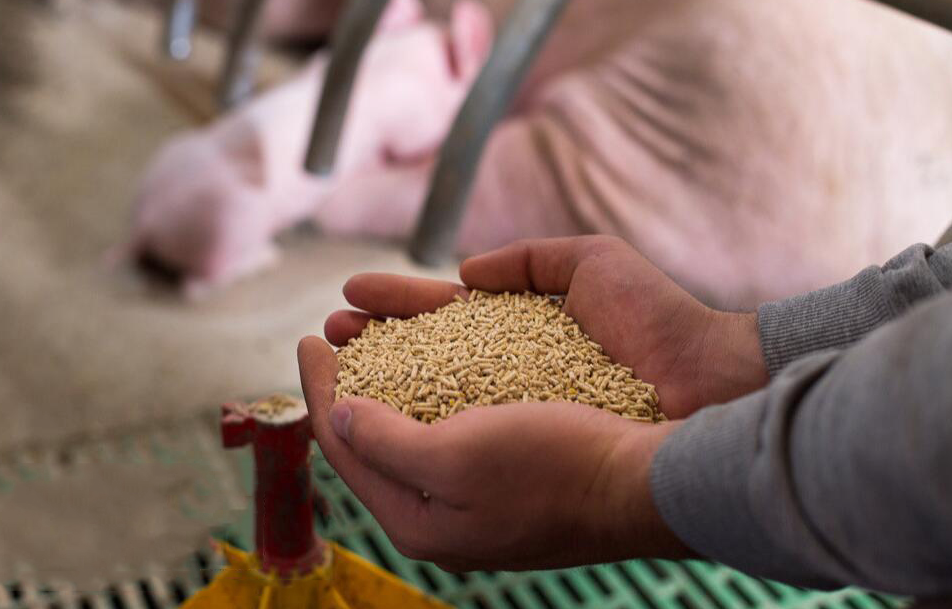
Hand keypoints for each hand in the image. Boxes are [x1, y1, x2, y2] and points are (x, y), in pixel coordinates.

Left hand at [298, 336, 692, 570]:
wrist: (649, 481)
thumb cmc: (555, 467)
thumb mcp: (456, 458)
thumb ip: (385, 443)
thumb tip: (338, 419)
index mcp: (419, 520)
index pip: (347, 449)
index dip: (321, 389)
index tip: (308, 339)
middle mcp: (444, 513)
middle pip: (376, 439)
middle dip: (352, 379)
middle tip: (336, 329)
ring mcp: (479, 495)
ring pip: (418, 427)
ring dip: (391, 377)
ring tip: (376, 331)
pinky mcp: (512, 473)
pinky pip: (456, 424)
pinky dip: (436, 388)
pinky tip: (440, 360)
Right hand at [325, 236, 767, 418]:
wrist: (703, 386)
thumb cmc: (657, 323)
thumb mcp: (587, 264)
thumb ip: (527, 259)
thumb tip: (465, 275)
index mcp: (521, 335)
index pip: (444, 318)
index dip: (397, 305)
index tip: (351, 293)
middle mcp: (508, 380)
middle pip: (424, 358)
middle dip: (373, 341)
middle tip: (328, 328)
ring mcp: (511, 419)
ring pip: (426, 395)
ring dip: (374, 375)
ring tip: (330, 353)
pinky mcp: (514, 451)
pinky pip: (449, 433)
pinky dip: (406, 417)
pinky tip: (367, 405)